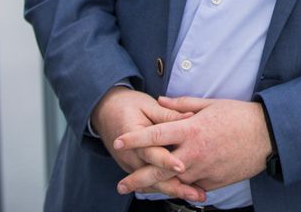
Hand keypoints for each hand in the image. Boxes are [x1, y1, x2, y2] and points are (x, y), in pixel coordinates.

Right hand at [91, 87, 206, 201]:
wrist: (105, 111)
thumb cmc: (129, 104)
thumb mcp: (147, 105)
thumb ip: (168, 114)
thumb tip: (191, 117)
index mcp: (133, 136)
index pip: (151, 152)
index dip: (166, 160)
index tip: (181, 167)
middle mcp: (131, 156)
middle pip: (153, 176)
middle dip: (175, 186)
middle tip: (195, 193)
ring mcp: (131, 165)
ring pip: (153, 183)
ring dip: (174, 190)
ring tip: (195, 195)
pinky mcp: (135, 169)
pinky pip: (151, 181)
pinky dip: (166, 187)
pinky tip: (184, 192)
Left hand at [113, 96, 272, 195]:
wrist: (265, 136)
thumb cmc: (239, 115)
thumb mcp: (211, 104)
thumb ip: (182, 105)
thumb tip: (161, 101)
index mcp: (192, 130)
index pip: (156, 135)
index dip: (135, 139)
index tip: (118, 142)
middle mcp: (193, 153)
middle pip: (157, 168)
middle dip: (137, 178)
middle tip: (121, 184)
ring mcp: (202, 171)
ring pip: (173, 181)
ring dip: (156, 185)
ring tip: (140, 189)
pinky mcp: (211, 184)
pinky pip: (191, 186)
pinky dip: (182, 185)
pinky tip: (173, 186)